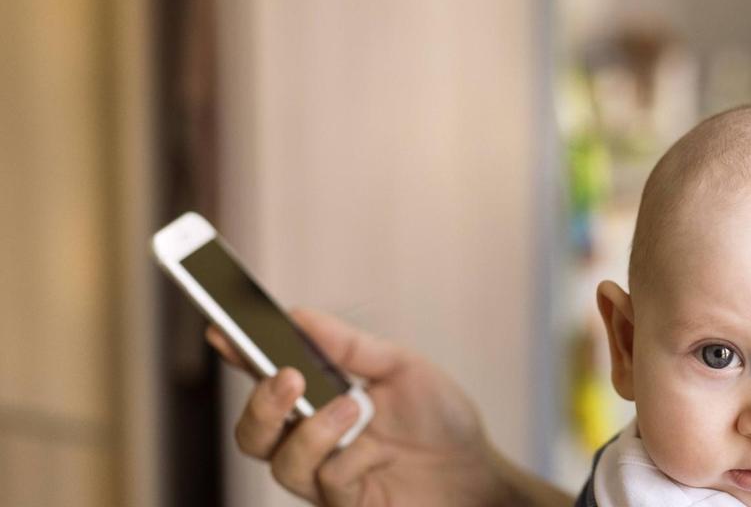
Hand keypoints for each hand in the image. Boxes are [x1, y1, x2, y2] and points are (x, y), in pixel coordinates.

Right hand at [207, 308, 569, 506]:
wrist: (478, 470)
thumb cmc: (440, 417)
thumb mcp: (401, 367)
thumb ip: (350, 346)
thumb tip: (298, 315)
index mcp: (321, 398)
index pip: (267, 376)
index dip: (238, 354)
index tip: (220, 328)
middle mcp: (313, 439)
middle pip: (253, 431)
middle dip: (259, 402)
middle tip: (286, 376)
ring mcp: (325, 477)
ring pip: (280, 462)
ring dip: (310, 432)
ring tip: (350, 408)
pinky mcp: (345, 506)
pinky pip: (324, 486)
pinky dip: (345, 464)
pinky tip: (373, 453)